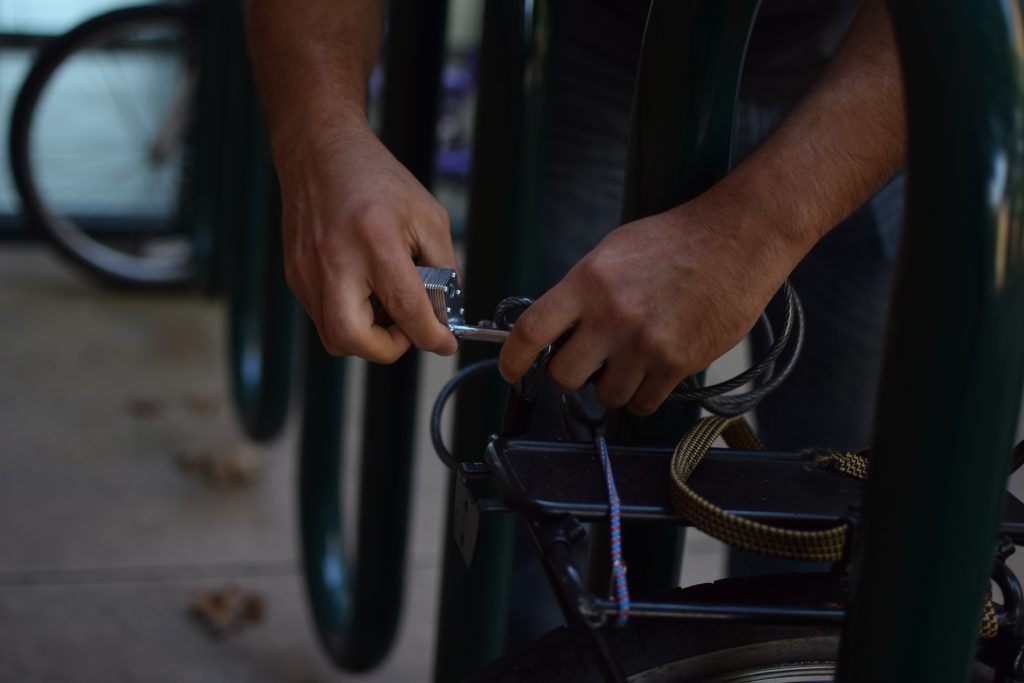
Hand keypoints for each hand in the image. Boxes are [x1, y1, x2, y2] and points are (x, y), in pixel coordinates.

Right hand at [276, 121, 457, 362]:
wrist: (320, 151)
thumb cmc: (377, 180)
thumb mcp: (428, 217)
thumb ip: (445, 268)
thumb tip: (447, 314)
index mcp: (375, 241)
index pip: (405, 308)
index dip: (431, 336)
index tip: (444, 342)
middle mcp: (335, 260)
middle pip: (352, 338)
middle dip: (387, 349)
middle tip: (406, 330)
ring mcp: (307, 271)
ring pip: (334, 336)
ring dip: (367, 337)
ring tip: (386, 307)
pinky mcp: (295, 274)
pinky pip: (323, 317)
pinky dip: (350, 318)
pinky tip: (366, 291)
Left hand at [498, 197, 801, 415]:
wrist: (738, 238)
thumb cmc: (675, 241)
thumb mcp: (613, 253)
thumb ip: (580, 292)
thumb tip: (554, 329)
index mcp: (588, 282)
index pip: (530, 331)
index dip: (512, 359)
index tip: (511, 371)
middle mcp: (612, 316)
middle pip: (563, 377)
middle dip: (569, 376)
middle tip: (585, 364)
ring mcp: (645, 344)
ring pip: (605, 396)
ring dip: (612, 386)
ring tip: (630, 361)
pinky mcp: (677, 364)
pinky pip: (643, 404)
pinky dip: (644, 395)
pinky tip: (653, 371)